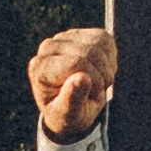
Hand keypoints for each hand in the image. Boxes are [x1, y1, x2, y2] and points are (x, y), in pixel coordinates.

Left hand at [29, 26, 116, 144]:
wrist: (72, 108)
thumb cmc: (67, 115)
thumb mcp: (68, 116)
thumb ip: (72, 100)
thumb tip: (82, 78)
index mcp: (40, 68)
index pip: (76, 63)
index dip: (93, 82)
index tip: (89, 96)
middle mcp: (48, 48)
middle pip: (90, 52)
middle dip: (101, 76)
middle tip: (94, 91)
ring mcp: (65, 38)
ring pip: (100, 44)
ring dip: (107, 68)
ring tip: (96, 83)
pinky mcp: (82, 34)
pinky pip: (107, 40)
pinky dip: (110, 59)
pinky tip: (100, 71)